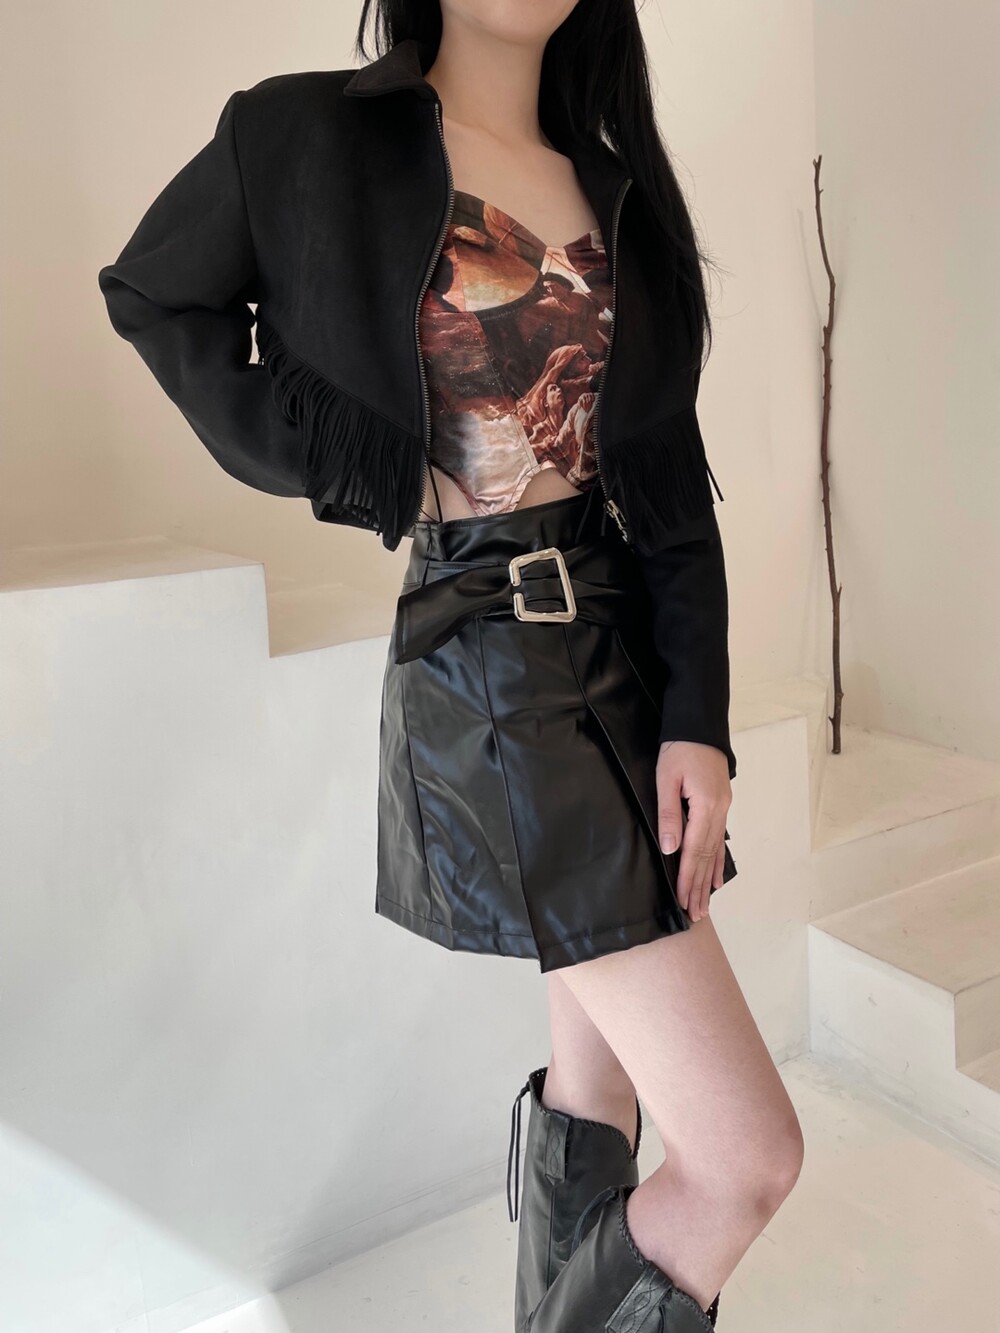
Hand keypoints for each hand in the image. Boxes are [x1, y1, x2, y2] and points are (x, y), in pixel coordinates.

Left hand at [655, 740, 731, 922]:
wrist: (699, 726)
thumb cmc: (678, 749)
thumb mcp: (666, 779)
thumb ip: (669, 814)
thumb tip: (670, 848)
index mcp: (705, 806)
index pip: (694, 850)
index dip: (688, 878)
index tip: (683, 901)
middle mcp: (719, 811)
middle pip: (708, 857)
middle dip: (700, 887)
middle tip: (695, 915)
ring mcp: (723, 809)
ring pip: (716, 851)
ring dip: (709, 880)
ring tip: (705, 904)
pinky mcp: (721, 805)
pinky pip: (720, 839)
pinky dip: (719, 861)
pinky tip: (718, 878)